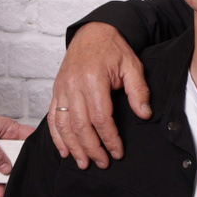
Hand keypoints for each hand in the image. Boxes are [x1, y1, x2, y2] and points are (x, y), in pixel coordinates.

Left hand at [0, 102, 32, 196]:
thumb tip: (6, 169)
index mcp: (9, 129)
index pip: (29, 138)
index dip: (34, 150)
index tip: (32, 166)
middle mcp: (4, 137)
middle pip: (16, 156)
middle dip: (14, 171)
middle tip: (12, 183)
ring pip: (3, 164)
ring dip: (0, 178)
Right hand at [48, 23, 150, 169]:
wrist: (92, 33)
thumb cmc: (112, 49)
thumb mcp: (132, 65)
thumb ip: (138, 91)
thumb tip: (144, 114)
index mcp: (93, 79)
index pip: (101, 117)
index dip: (110, 138)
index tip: (118, 152)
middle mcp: (74, 85)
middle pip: (80, 125)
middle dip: (92, 148)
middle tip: (103, 163)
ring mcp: (62, 88)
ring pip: (64, 125)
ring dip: (74, 147)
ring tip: (84, 163)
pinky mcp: (56, 90)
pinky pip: (52, 117)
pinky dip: (57, 136)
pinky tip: (64, 150)